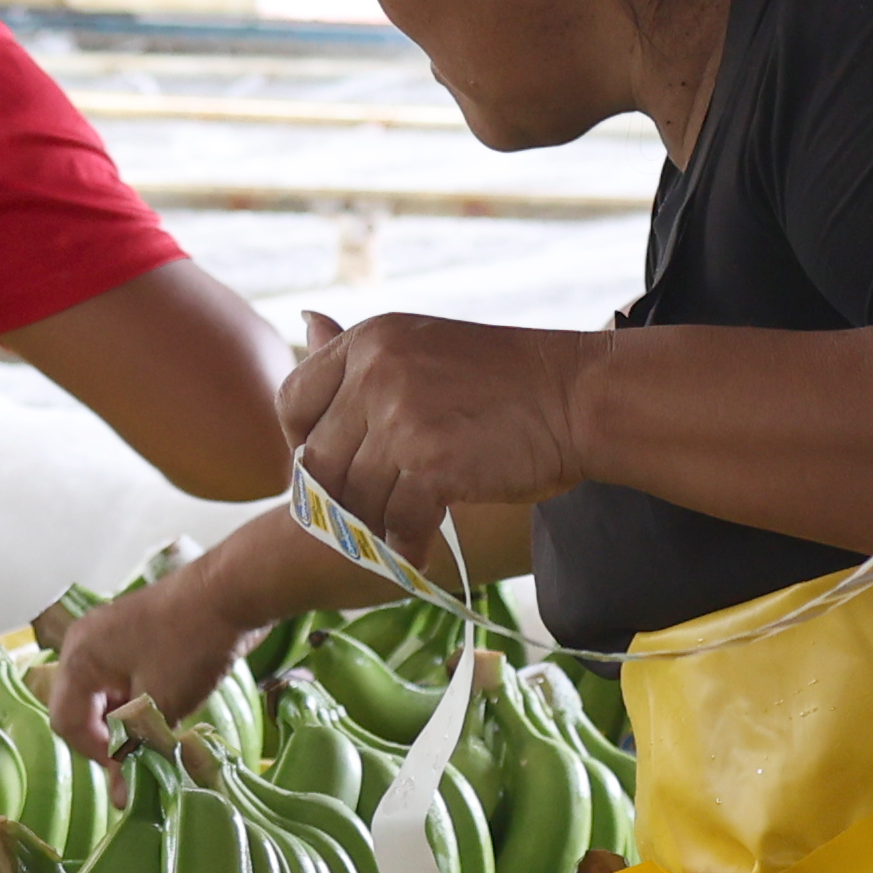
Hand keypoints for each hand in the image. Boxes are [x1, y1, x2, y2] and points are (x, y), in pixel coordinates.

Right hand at [46, 570, 258, 760]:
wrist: (232, 590)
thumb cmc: (189, 645)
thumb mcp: (160, 703)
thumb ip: (135, 749)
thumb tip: (121, 799)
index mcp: (79, 658)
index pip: (66, 722)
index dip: (97, 753)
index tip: (134, 766)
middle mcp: (84, 642)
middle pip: (82, 707)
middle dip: (112, 735)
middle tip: (148, 751)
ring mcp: (109, 633)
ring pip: (106, 693)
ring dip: (129, 718)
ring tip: (163, 730)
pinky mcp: (135, 632)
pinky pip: (124, 675)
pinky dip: (140, 698)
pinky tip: (170, 706)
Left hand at [281, 311, 595, 561]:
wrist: (580, 395)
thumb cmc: (507, 381)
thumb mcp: (422, 349)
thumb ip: (361, 358)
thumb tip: (304, 321)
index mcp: (369, 339)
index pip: (293, 401)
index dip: (302, 445)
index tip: (331, 468)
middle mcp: (375, 370)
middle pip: (318, 460)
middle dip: (339, 498)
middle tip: (368, 516)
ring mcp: (401, 416)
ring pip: (355, 498)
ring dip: (377, 525)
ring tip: (404, 532)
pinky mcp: (432, 463)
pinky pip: (397, 522)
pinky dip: (408, 545)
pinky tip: (423, 550)